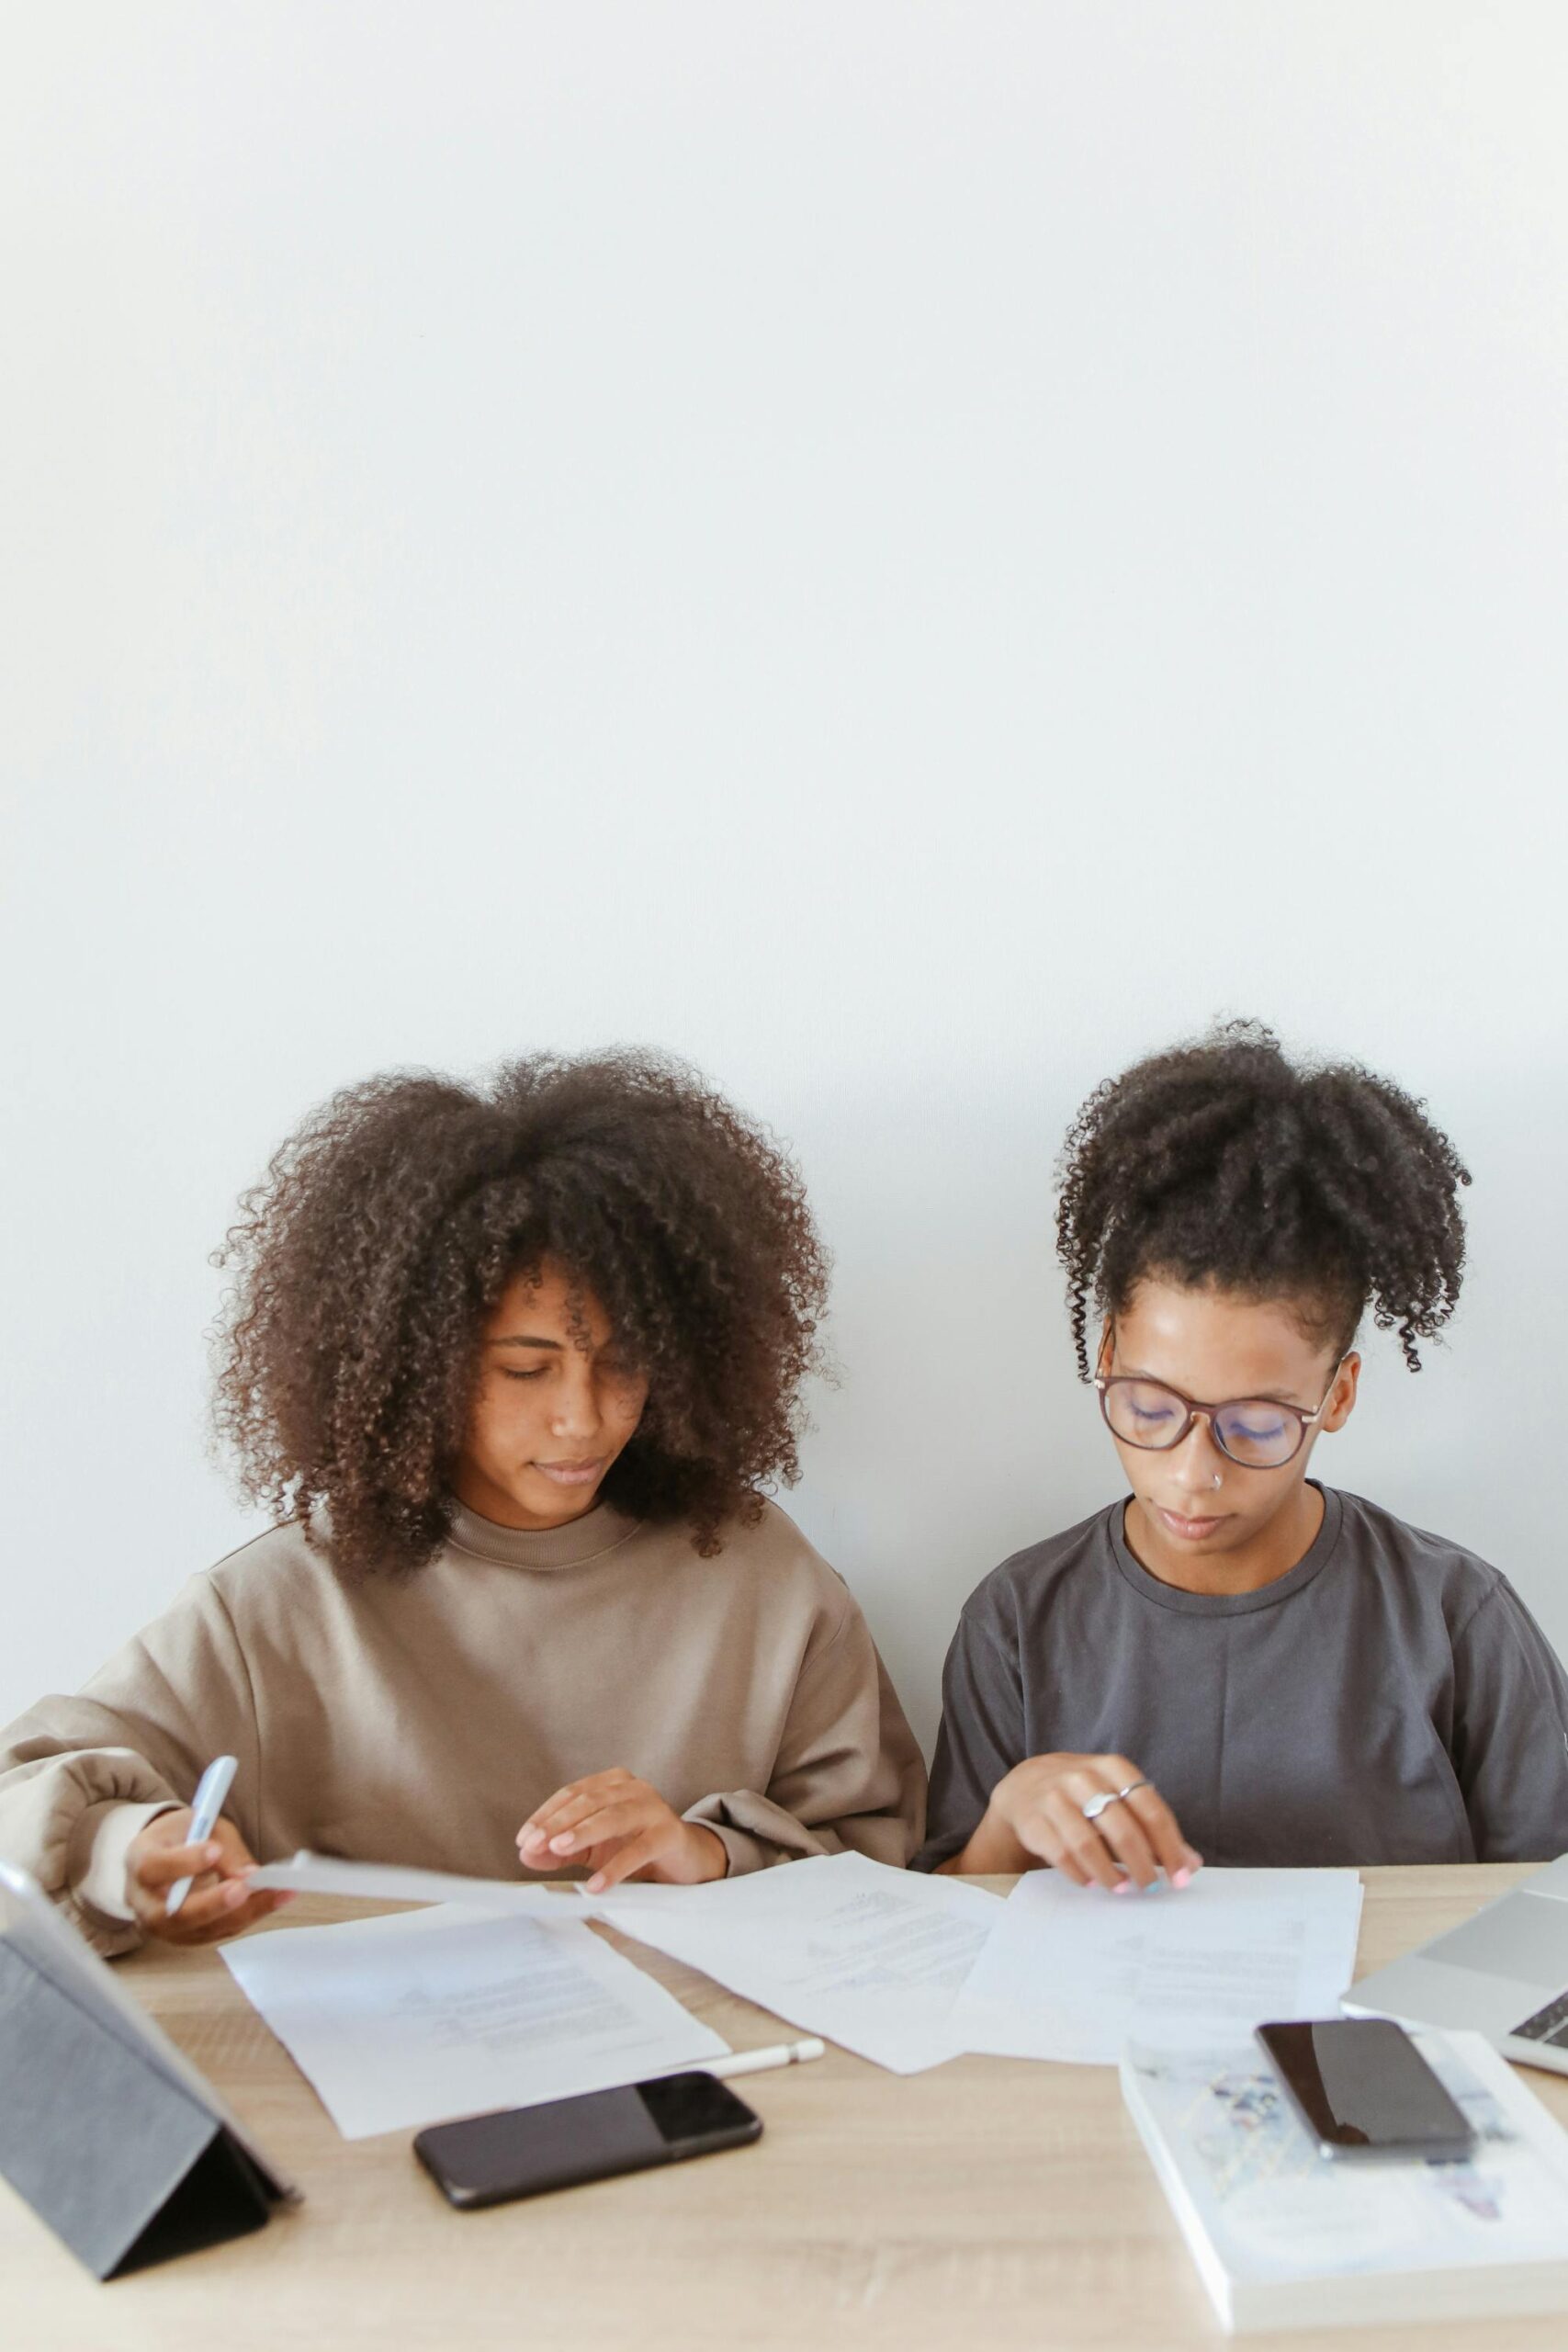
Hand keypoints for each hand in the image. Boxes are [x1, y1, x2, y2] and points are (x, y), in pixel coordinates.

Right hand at [125, 1811, 292, 1945]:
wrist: (166, 1854)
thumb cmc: (181, 1837)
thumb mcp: (198, 1824)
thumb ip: (221, 1848)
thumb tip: (249, 1875)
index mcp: (140, 1862)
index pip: (153, 1868)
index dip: (183, 1862)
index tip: (213, 1850)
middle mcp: (145, 1902)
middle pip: (173, 1914)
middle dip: (212, 1904)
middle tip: (244, 1888)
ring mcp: (164, 1926)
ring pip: (201, 1929)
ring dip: (243, 1912)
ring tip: (278, 1892)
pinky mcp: (187, 1936)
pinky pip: (218, 1931)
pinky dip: (248, 1916)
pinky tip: (274, 1899)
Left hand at [517, 1770, 728, 1894]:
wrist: (685, 1860)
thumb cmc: (636, 1847)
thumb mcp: (593, 1848)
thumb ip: (560, 1850)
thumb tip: (526, 1853)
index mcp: (612, 1783)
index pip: (572, 1794)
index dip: (546, 1814)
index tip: (524, 1838)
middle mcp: (634, 1788)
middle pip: (589, 1801)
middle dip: (557, 1823)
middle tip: (534, 1845)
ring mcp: (654, 1808)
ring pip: (613, 1816)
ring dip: (582, 1833)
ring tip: (558, 1850)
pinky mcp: (670, 1833)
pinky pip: (639, 1849)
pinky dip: (615, 1867)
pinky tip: (596, 1884)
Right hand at [962, 1753, 1202, 1890]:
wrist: (1025, 1786)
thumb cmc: (1084, 1796)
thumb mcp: (1118, 1798)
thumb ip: (1154, 1828)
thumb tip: (1191, 1863)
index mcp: (1113, 1768)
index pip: (1150, 1808)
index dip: (1170, 1846)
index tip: (1181, 1875)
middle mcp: (1083, 1777)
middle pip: (1122, 1828)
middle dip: (1142, 1864)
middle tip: (1151, 1886)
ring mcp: (1054, 1797)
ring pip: (1088, 1843)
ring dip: (1110, 1872)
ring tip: (1122, 1887)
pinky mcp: (1033, 1820)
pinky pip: (1061, 1853)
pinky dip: (1080, 1873)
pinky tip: (1090, 1881)